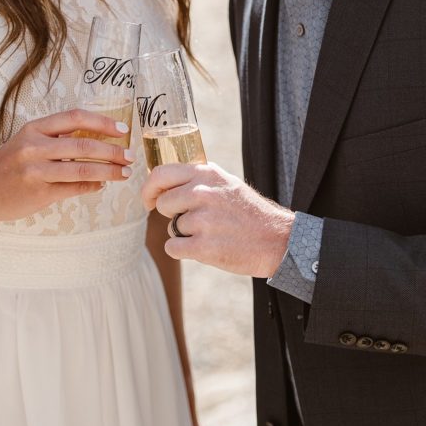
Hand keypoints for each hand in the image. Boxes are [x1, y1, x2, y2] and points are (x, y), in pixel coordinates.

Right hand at [0, 109, 132, 223]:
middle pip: (83, 146)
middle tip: (130, 156)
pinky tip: (102, 185)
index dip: (102, 122)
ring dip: (109, 171)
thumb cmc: (9, 163)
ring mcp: (36, 171)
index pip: (75, 118)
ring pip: (82, 170)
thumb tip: (98, 140)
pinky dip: (93, 186)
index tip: (122, 129)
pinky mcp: (38, 193)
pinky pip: (74, 188)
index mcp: (34, 129)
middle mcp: (34, 147)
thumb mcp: (28, 140)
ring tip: (124, 173)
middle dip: (113, 151)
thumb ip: (58, 137)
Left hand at [141, 162, 294, 277]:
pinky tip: (206, 247)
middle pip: (162, 203)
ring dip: (184, 234)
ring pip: (171, 227)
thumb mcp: (225, 183)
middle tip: (193, 221)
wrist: (276, 240)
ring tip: (211, 233)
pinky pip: (173, 247)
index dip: (149, 189)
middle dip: (171, 214)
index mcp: (206, 174)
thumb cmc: (248, 212)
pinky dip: (184, 251)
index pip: (160, 174)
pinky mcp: (204, 247)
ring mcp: (203, 220)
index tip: (149, 201)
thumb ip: (197, 179)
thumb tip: (162, 181)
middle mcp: (203, 193)